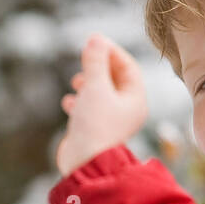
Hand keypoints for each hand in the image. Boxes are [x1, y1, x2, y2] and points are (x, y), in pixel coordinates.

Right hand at [54, 33, 148, 177]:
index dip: (111, 51)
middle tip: (84, 61)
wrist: (84, 163)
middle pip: (114, 79)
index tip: (94, 43)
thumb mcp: (95, 87)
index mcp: (135, 100)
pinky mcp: (95, 130)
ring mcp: (111, 121)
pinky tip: (69, 102)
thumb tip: (95, 39)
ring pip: (101, 93)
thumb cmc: (95, 126)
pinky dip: (79, 101)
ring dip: (87, 83)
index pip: (128, 67)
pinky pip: (89, 108)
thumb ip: (95, 61)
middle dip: (98, 68)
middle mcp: (126, 110)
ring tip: (76, 82)